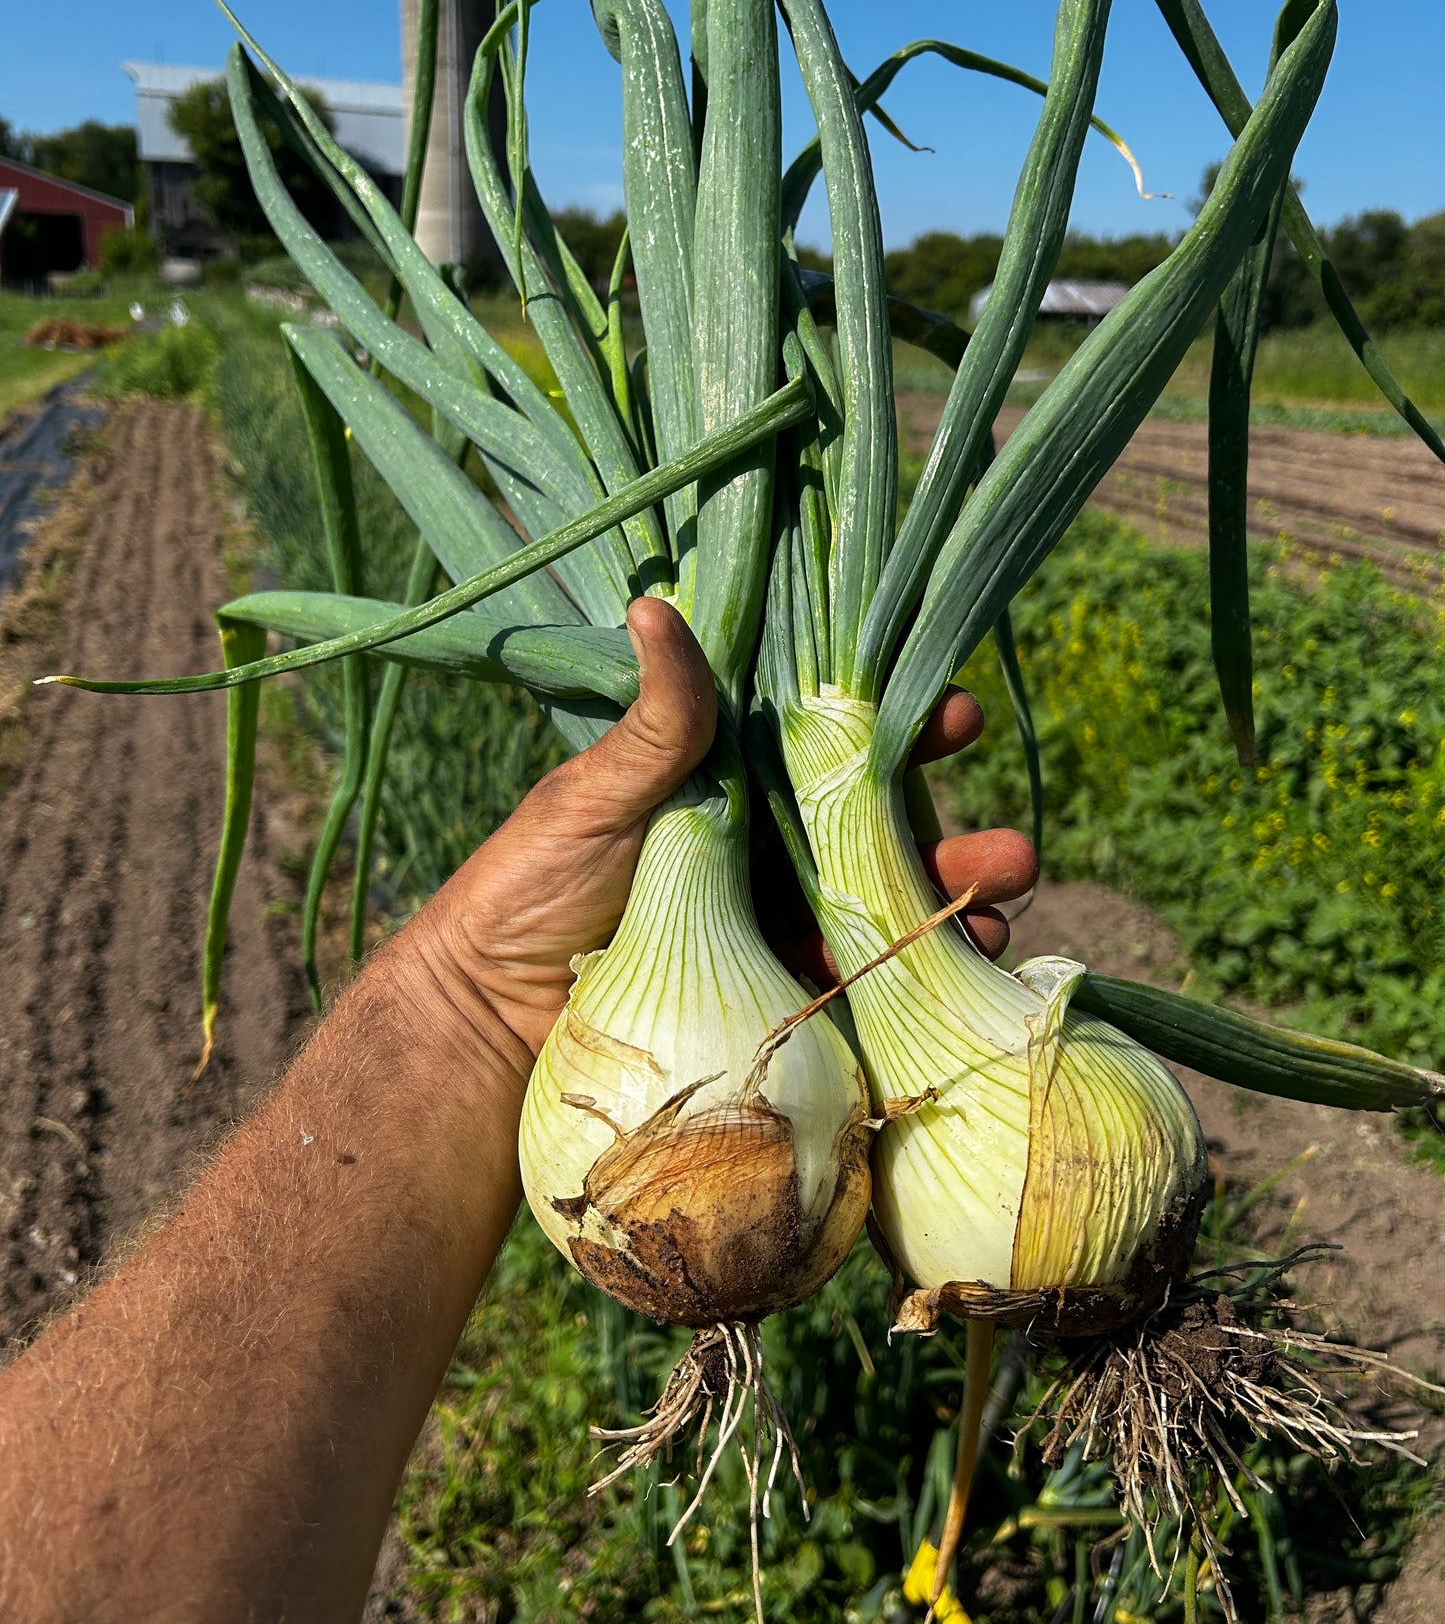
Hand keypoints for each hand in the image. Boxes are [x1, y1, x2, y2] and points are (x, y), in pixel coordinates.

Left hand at [409, 598, 1037, 1073]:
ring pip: (884, 913)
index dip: (901, 731)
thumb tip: (658, 605)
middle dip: (958, 841)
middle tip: (1015, 854)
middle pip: (882, 837)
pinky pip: (855, 987)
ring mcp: (773, 928)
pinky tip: (959, 983)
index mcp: (731, 783)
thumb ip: (656, 721)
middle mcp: (765, 850)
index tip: (954, 717)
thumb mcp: (596, 793)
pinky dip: (910, 985)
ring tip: (1004, 924)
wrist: (487, 1018)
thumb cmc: (531, 885)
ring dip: (953, 915)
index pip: (832, 745)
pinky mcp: (772, 997)